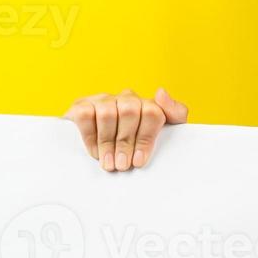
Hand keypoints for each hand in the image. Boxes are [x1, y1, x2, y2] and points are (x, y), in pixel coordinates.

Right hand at [62, 87, 189, 171]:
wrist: (100, 151)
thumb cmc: (136, 147)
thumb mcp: (163, 134)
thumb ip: (175, 114)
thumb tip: (161, 93)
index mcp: (147, 105)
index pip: (153, 112)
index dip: (146, 139)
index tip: (139, 161)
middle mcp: (126, 98)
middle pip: (130, 111)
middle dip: (126, 143)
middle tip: (123, 165)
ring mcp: (103, 100)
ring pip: (107, 113)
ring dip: (108, 142)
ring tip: (110, 164)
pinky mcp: (82, 105)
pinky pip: (85, 115)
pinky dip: (90, 137)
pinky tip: (95, 152)